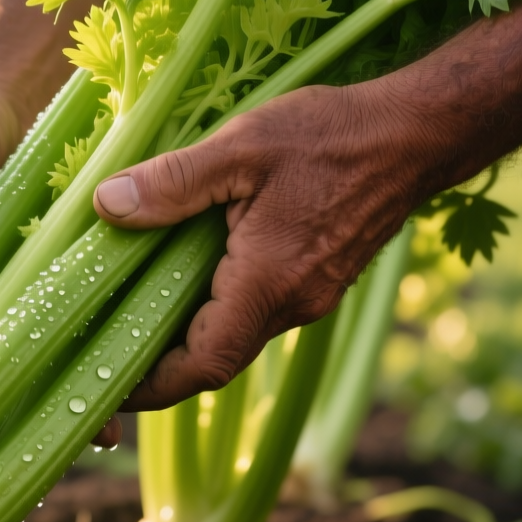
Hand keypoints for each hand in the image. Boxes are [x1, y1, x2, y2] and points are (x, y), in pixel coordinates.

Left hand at [93, 83, 433, 410]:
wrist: (416, 134)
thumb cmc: (333, 135)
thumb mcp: (242, 145)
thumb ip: (174, 180)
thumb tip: (107, 205)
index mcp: (270, 283)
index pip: (204, 366)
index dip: (153, 386)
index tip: (108, 384)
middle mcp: (295, 305)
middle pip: (217, 360)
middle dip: (161, 366)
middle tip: (105, 349)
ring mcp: (312, 297)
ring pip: (239, 336)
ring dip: (190, 335)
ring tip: (133, 312)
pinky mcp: (319, 281)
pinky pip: (260, 312)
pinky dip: (219, 310)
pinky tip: (189, 278)